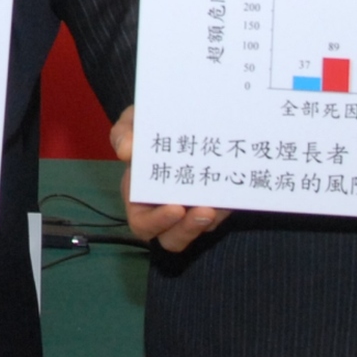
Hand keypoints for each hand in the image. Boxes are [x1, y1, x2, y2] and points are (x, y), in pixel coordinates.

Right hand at [114, 105, 229, 252]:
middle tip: (206, 211)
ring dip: (209, 222)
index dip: (158, 222)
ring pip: (200, 230)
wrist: (179, 118)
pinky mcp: (214, 204)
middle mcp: (164, 210)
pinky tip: (233, 190)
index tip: (176, 208)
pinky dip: (227, 206)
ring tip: (218, 205)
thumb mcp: (132, 124)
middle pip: (173, 238)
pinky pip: (222, 214)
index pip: (143, 223)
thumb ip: (124, 134)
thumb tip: (125, 150)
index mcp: (138, 198)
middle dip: (188, 229)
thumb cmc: (148, 128)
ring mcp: (191, 208)